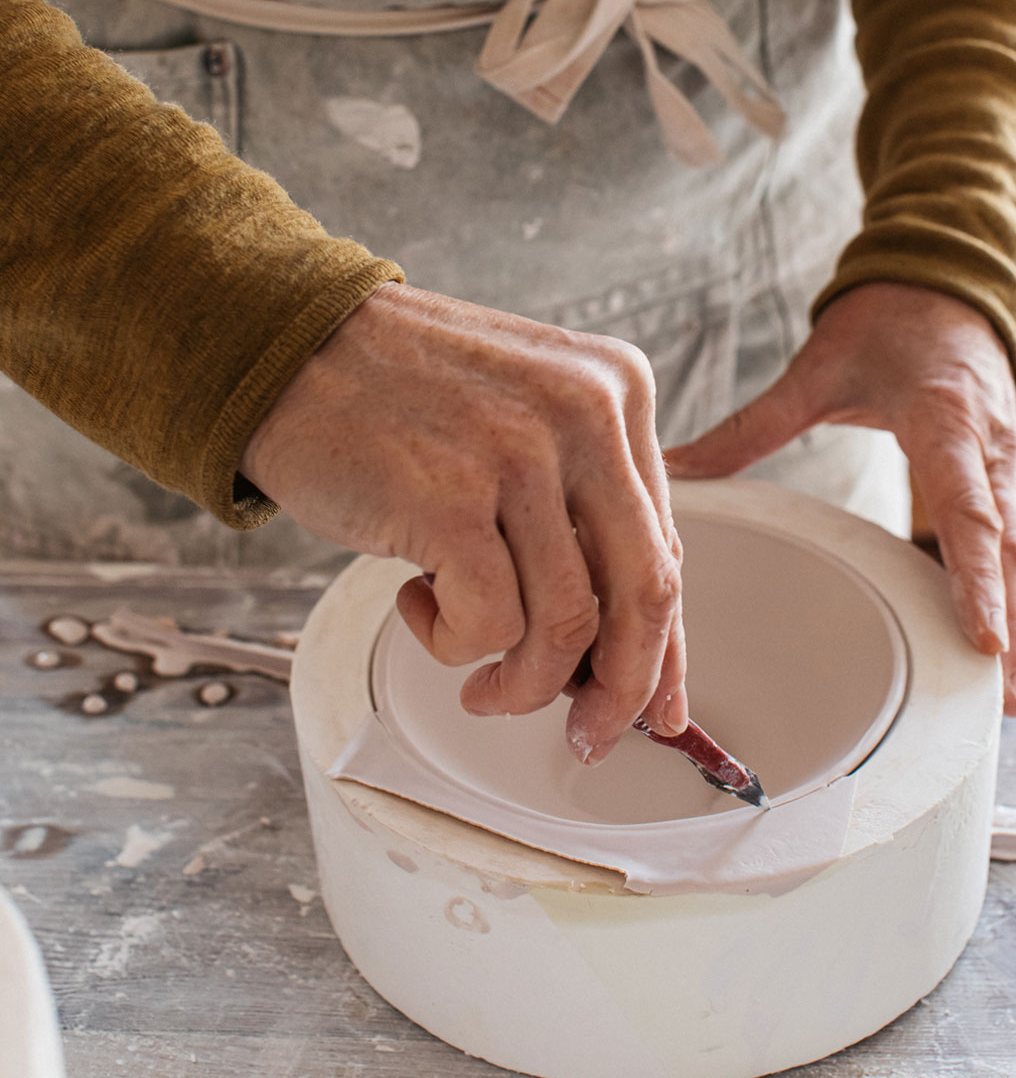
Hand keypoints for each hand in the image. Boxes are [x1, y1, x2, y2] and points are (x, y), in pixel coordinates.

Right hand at [241, 283, 686, 760]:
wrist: (286, 345)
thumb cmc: (399, 394)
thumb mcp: (523, 413)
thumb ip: (580, 502)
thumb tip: (622, 641)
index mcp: (617, 389)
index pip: (667, 544)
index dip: (663, 643)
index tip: (656, 702)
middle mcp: (585, 412)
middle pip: (645, 591)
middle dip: (621, 688)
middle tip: (589, 733)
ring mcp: (518, 454)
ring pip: (566, 625)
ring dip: (522, 680)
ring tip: (478, 678)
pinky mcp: (449, 500)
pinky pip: (489, 628)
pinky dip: (456, 646)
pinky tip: (419, 607)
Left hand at [664, 282, 1015, 715]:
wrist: (944, 279)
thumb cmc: (886, 322)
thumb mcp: (816, 369)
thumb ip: (749, 427)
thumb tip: (673, 470)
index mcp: (943, 418)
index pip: (965, 509)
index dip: (973, 576)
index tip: (980, 637)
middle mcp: (987, 447)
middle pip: (1006, 550)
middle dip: (1009, 625)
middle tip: (1005, 699)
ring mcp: (1004, 462)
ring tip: (1010, 695)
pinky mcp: (1003, 472)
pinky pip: (1014, 540)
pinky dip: (1013, 591)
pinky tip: (1004, 641)